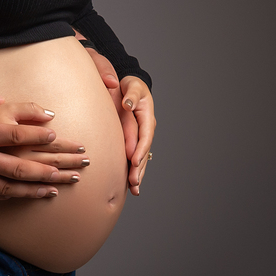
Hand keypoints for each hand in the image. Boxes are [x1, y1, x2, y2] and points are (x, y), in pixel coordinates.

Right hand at [0, 89, 84, 199]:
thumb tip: (3, 100)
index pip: (16, 137)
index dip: (38, 137)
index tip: (56, 135)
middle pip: (20, 168)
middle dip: (48, 171)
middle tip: (68, 171)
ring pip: (9, 188)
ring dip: (34, 190)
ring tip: (53, 190)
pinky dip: (10, 195)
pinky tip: (23, 195)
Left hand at [114, 76, 154, 195]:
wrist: (130, 86)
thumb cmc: (130, 85)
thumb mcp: (132, 86)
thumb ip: (131, 95)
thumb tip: (128, 104)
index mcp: (147, 116)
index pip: (145, 135)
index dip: (140, 149)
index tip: (134, 161)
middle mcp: (146, 128)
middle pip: (144, 151)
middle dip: (139, 168)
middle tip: (134, 183)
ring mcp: (141, 135)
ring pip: (141, 157)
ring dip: (138, 173)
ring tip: (134, 189)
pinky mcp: (134, 140)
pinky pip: (134, 156)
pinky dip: (133, 169)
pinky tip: (130, 183)